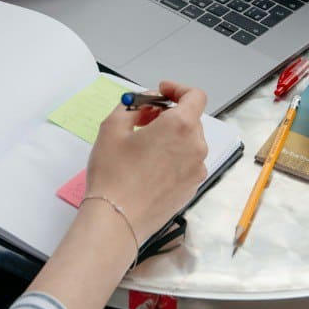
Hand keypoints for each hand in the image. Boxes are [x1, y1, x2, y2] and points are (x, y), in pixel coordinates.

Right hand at [83, 80, 208, 245]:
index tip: (161, 92)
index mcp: (180, 126)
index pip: (194, 96)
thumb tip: (142, 103)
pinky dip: (173, 156)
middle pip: (190, 118)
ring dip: (171, 136)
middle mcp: (196, 146)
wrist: (117, 219)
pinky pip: (187, 162)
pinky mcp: (192, 187)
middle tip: (142, 119)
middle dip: (168, 114)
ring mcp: (197, 169)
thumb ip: (131, 106)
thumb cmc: (114, 175)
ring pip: (189, 141)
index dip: (177, 89)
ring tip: (143, 145)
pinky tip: (149, 166)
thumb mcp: (112, 128)